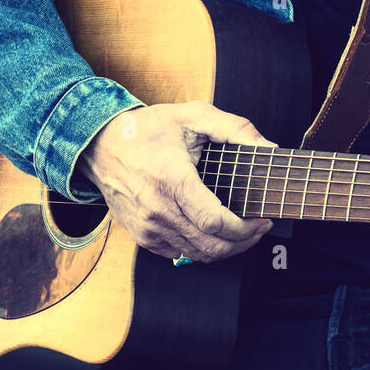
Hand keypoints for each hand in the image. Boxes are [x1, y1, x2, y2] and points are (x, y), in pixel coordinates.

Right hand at [75, 100, 275, 263]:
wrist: (101, 145)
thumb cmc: (147, 129)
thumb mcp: (193, 115)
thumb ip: (235, 128)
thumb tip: (269, 148)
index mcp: (171, 180)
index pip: (215, 222)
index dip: (245, 228)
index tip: (263, 218)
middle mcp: (157, 209)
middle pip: (210, 245)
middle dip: (243, 242)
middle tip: (260, 227)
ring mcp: (148, 227)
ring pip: (197, 254)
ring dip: (226, 248)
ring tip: (244, 230)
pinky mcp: (143, 237)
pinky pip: (180, 253)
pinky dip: (203, 248)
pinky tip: (216, 233)